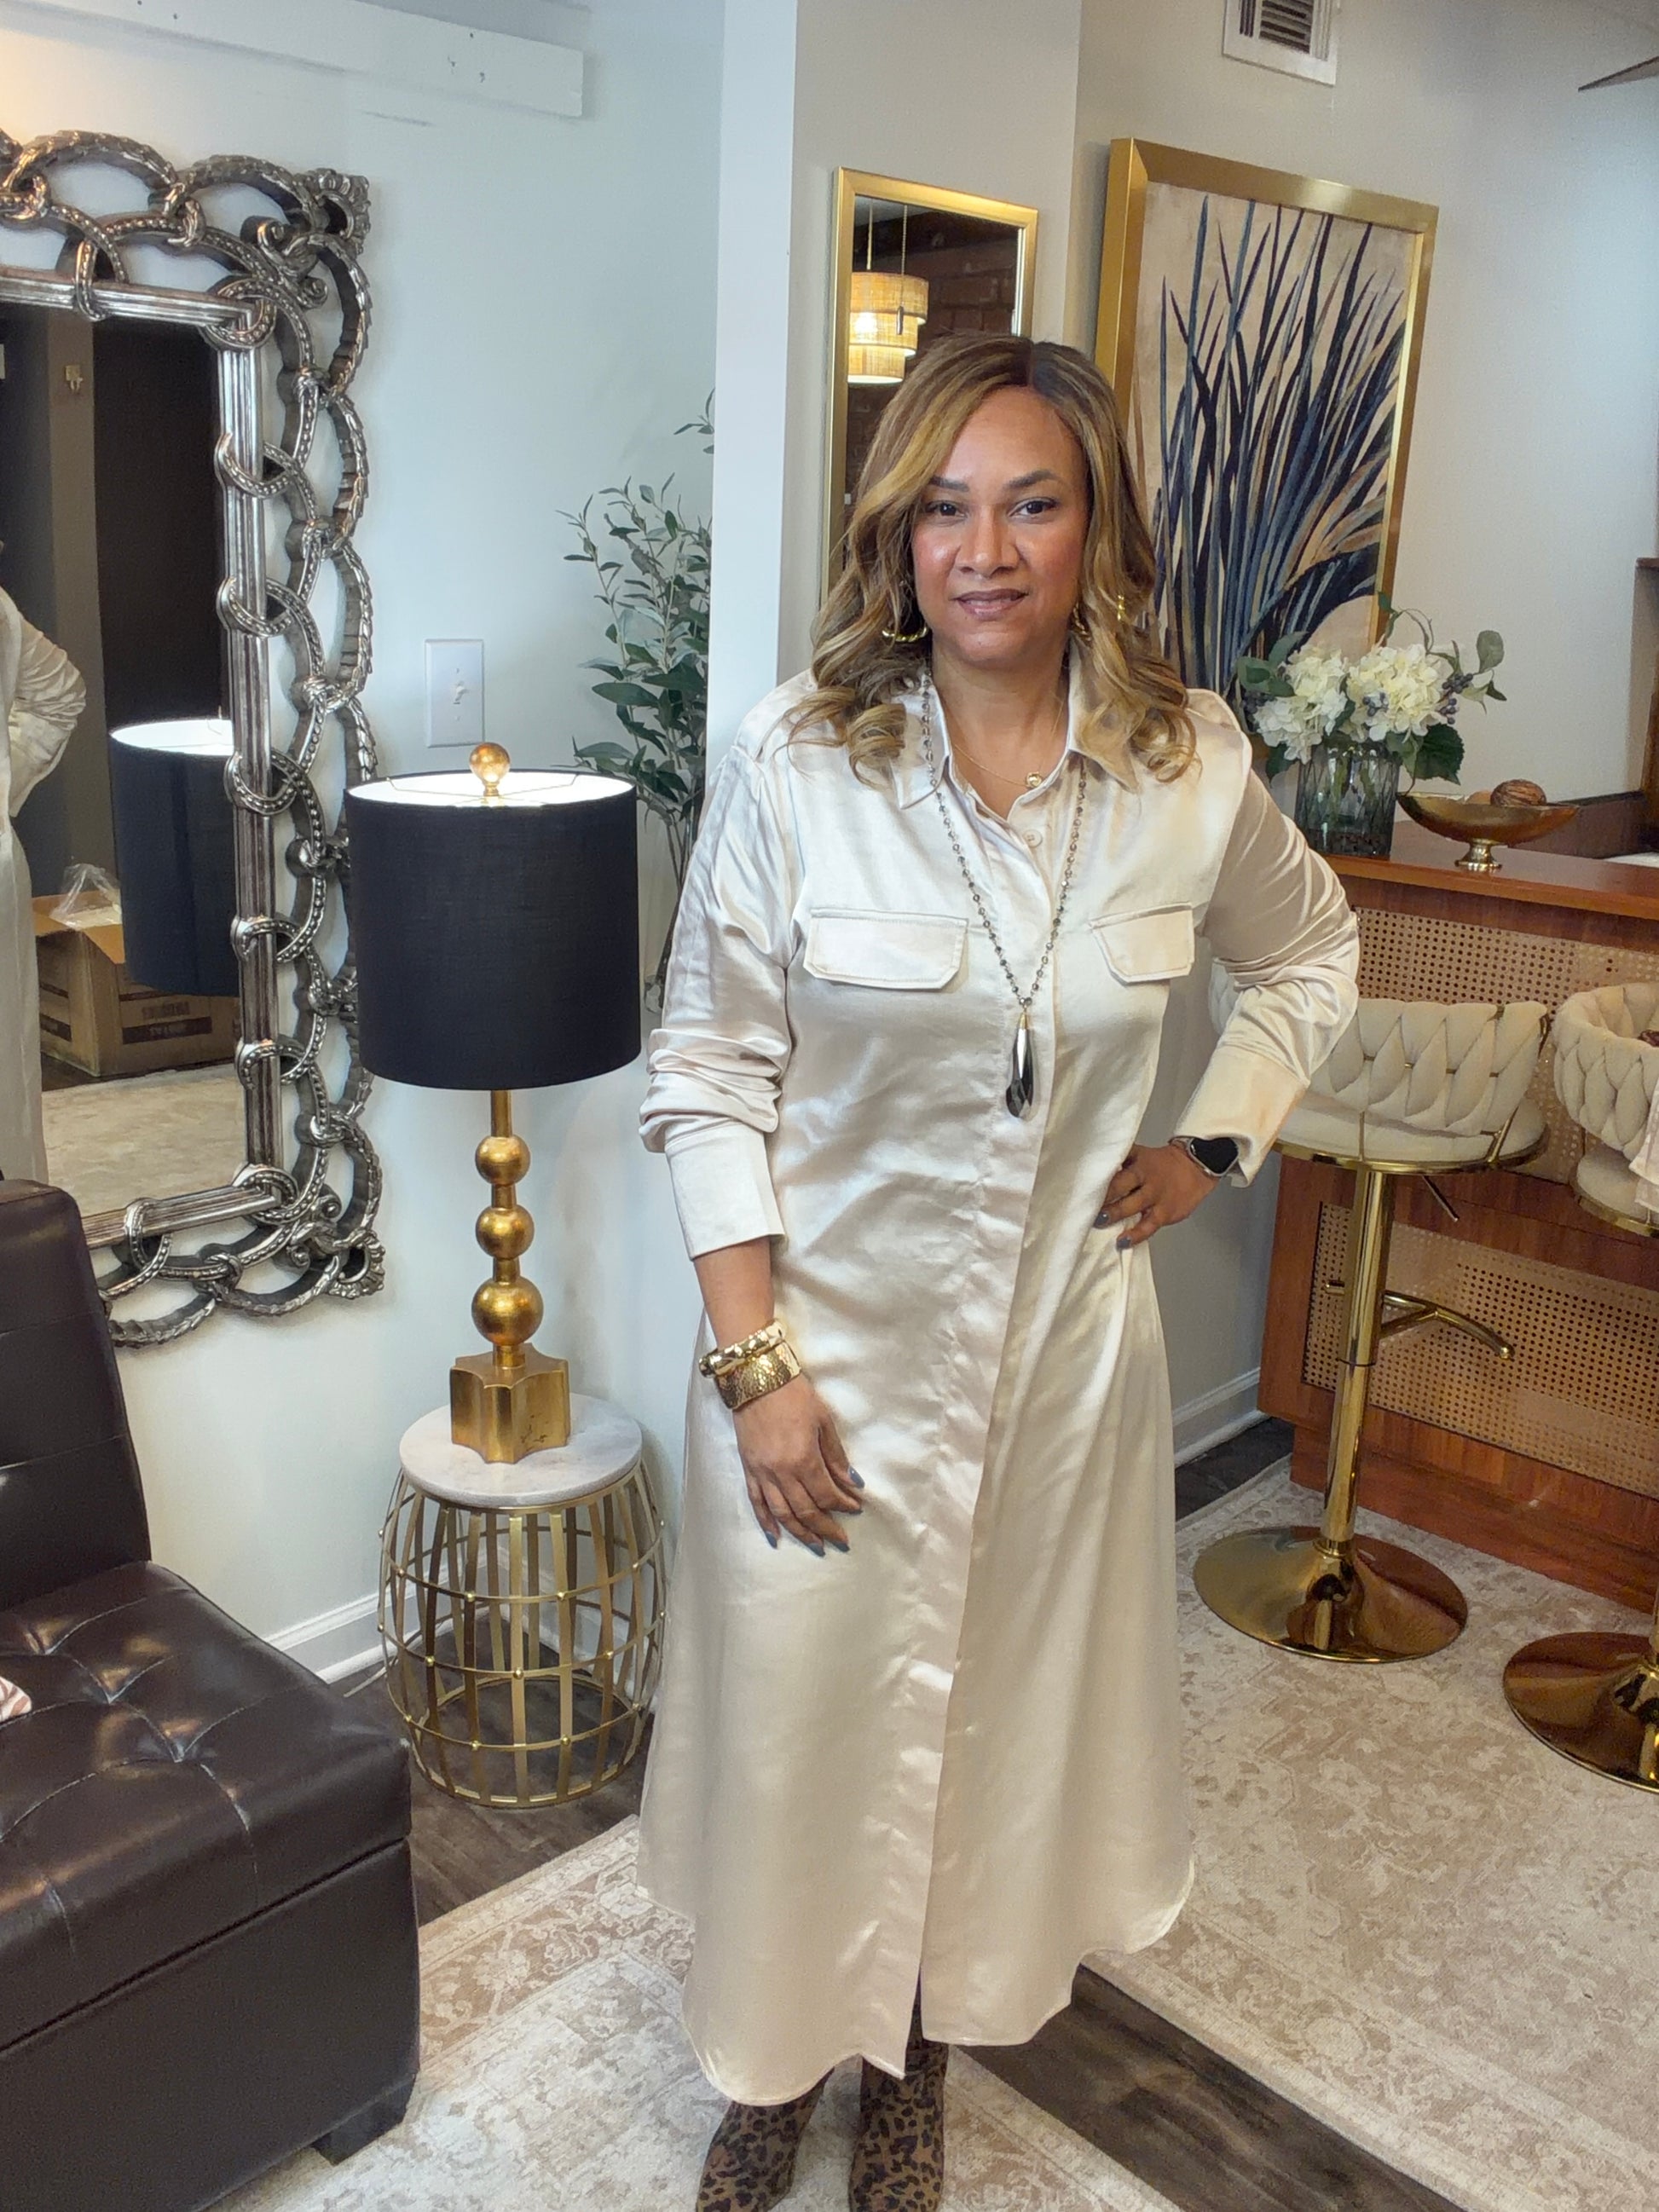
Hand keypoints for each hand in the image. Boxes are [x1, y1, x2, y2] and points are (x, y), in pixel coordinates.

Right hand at [733, 1373, 862, 1553]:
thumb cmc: (793, 1395)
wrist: (757, 1378)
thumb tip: (852, 1482)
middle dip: (826, 1528)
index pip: (827, 1494)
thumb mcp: (823, 1420)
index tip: (855, 1508)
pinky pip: (756, 1502)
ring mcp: (762, 1473)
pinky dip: (766, 1522)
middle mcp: (782, 1472)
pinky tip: (776, 1536)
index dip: (843, 1505)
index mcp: (803, 1459)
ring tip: (816, 1545)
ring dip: (800, 1532)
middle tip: (840, 1540)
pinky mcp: (748, 1469)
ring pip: (782, 1513)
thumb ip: (836, 1456)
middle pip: (806, 1510)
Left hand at [1096, 1143, 1217, 1247]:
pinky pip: (1149, 1226)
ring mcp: (1156, 1196)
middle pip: (1121, 1185)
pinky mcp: (1165, 1212)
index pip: (1116, 1168)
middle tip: (1086, 1204)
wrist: (1196, 1167)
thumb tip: (1095, 1170)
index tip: (1081, 1186)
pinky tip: (1123, 1241)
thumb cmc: (1161, 1164)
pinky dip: (1136, 1235)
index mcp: (1138, 1162)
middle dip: (1103, 1196)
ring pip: (1133, 1205)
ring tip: (1100, 1221)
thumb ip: (1122, 1162)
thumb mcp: (1141, 1155)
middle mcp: (1146, 1178)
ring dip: (1115, 1213)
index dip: (1099, 1178)